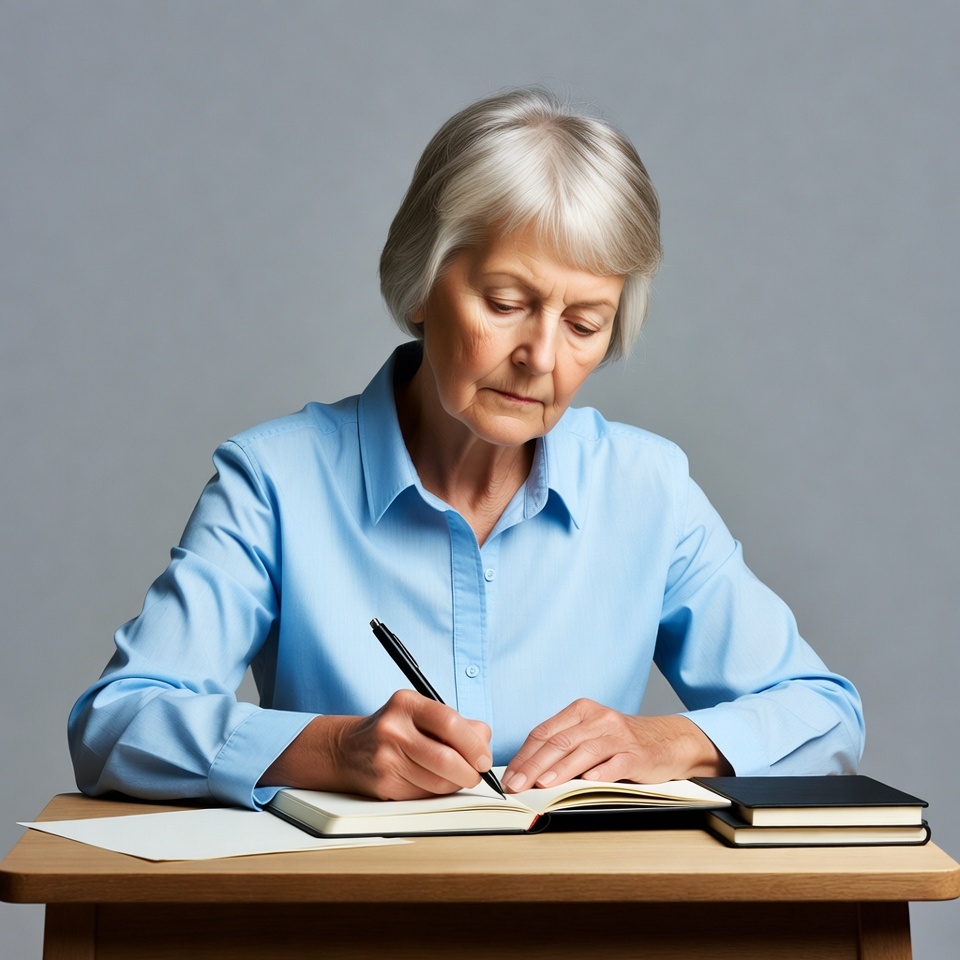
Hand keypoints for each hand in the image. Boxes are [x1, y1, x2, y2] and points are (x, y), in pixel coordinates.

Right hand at [258, 689, 493, 799]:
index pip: (450, 722)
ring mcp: (386, 759)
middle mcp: (393, 729)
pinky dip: (438, 793)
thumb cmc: (396, 729)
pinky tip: (435, 783)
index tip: (484, 757)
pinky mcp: (384, 785)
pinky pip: (425, 795)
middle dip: (470, 772)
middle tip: (476, 774)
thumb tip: (485, 740)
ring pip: (438, 782)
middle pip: (446, 758)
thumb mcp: (420, 713)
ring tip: (457, 778)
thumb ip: (456, 723)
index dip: (474, 744)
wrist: (348, 750)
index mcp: (406, 703)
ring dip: (456, 785)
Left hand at [501, 698, 730, 792]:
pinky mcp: (636, 754)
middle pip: (558, 742)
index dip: (524, 755)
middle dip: (533, 766)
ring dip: (559, 770)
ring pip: (582, 752)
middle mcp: (598, 719)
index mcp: (581, 711)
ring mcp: (617, 736)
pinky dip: (599, 774)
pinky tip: (586, 783)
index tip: (509, 776)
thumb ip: (563, 747)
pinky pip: (614, 763)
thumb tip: (527, 771)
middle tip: (516, 785)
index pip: (544, 733)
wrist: (668, 741)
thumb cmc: (621, 741)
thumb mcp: (590, 735)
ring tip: (542, 784)